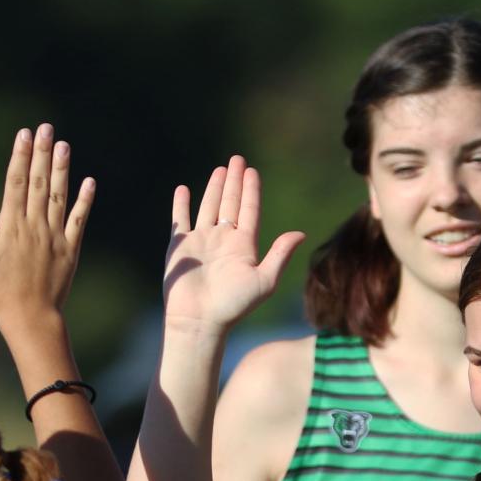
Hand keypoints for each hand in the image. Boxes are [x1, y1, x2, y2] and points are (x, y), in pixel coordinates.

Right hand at [0, 123, 94, 326]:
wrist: (30, 319)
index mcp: (10, 226)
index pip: (15, 182)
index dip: (20, 156)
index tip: (24, 135)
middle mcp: (34, 226)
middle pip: (38, 182)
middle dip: (42, 153)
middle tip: (46, 128)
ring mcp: (54, 237)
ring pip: (58, 196)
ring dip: (61, 169)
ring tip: (63, 145)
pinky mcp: (70, 250)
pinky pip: (78, 221)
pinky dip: (84, 201)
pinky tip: (89, 182)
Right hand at [163, 156, 305, 333]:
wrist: (199, 320)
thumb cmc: (233, 305)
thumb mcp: (264, 281)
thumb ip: (280, 255)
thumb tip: (300, 233)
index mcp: (243, 246)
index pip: (249, 210)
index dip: (251, 190)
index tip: (252, 171)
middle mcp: (223, 240)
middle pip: (230, 204)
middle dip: (234, 182)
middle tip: (237, 159)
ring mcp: (201, 242)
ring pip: (209, 207)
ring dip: (214, 189)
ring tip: (220, 170)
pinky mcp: (180, 247)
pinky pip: (180, 220)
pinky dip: (181, 205)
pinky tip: (184, 189)